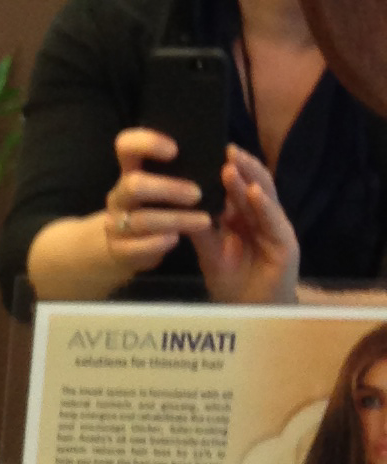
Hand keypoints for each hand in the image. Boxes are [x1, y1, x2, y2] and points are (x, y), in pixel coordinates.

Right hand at [100, 126, 210, 276]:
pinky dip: (158, 243)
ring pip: (141, 219)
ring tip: (204, 221)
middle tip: (198, 194)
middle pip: (134, 185)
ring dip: (176, 219)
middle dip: (168, 189)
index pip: (126, 145)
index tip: (174, 150)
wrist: (127, 247)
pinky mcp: (118, 249)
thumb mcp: (165, 185)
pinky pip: (135, 247)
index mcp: (131, 171)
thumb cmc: (158, 208)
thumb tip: (228, 155)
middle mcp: (119, 195)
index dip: (146, 143)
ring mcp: (115, 223)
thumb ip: (185, 171)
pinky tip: (176, 239)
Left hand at [194, 147, 300, 303]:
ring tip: (236, 163)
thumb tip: (178, 206)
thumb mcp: (209, 254)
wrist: (250, 314)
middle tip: (226, 149)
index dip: (228, 171)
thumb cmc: (232, 284)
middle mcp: (261, 219)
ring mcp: (275, 229)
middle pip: (253, 186)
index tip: (212, 153)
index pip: (237, 189)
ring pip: (265, 198)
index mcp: (244, 218)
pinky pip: (274, 221)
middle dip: (241, 167)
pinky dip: (265, 206)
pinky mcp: (286, 243)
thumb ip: (200, 231)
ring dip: (252, 180)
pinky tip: (255, 193)